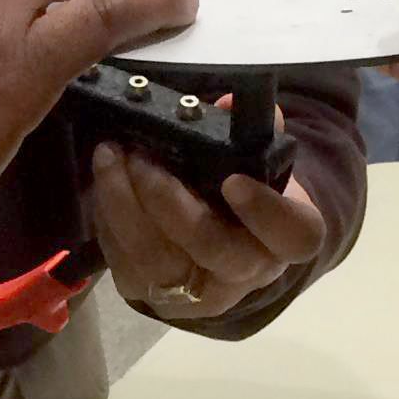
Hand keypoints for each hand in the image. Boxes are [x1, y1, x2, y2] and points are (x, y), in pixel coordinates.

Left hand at [89, 143, 325, 320]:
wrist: (221, 248)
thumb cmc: (246, 192)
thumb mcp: (260, 163)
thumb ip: (250, 132)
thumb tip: (223, 103)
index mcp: (287, 238)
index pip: (293, 235)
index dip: (266, 212)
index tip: (234, 180)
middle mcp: (247, 273)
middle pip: (209, 247)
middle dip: (167, 197)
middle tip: (141, 154)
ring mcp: (197, 294)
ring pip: (154, 258)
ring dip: (123, 202)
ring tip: (110, 155)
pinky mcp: (152, 295)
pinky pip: (123, 261)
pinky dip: (108, 217)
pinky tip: (105, 181)